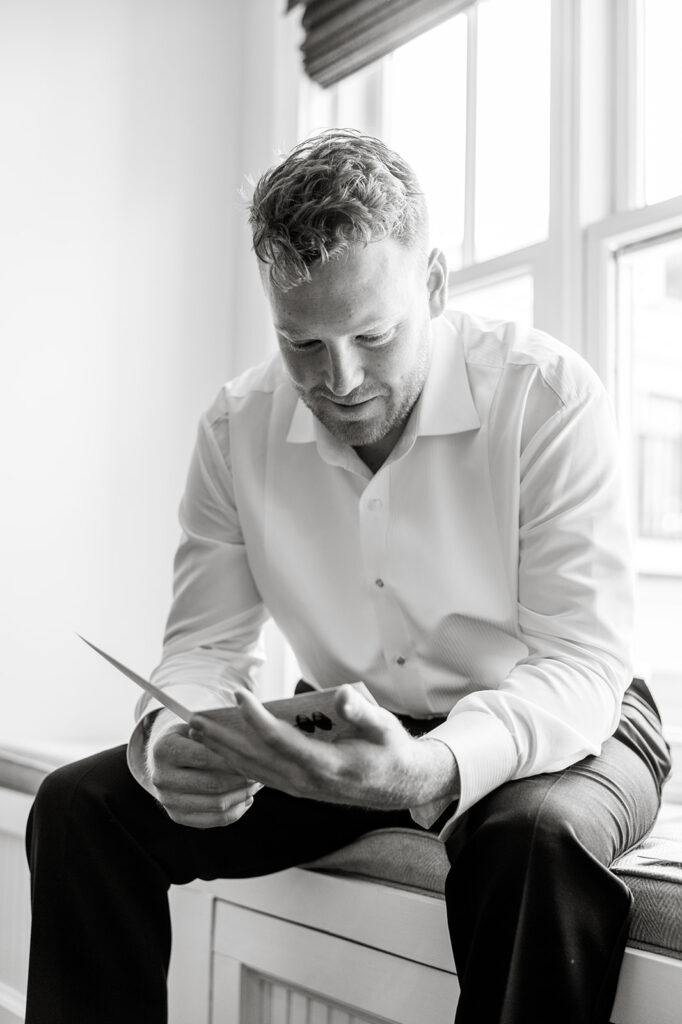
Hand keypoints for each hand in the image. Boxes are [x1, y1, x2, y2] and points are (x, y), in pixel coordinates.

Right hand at [147, 718, 262, 828]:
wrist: (164, 758)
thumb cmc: (189, 736)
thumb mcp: (196, 725)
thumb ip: (216, 732)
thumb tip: (252, 740)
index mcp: (164, 750)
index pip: (204, 757)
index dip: (232, 759)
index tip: (254, 756)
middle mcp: (161, 778)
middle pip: (212, 784)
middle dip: (242, 779)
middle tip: (261, 771)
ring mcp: (167, 801)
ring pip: (216, 805)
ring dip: (243, 795)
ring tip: (257, 784)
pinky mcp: (177, 816)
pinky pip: (215, 820)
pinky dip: (236, 810)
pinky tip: (247, 797)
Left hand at [189, 685, 458, 810]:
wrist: (398, 784)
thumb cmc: (390, 749)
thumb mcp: (384, 725)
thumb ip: (361, 711)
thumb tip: (342, 697)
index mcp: (326, 763)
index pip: (281, 741)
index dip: (256, 718)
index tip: (239, 694)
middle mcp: (306, 780)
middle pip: (255, 758)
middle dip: (222, 738)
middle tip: (194, 719)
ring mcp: (299, 787)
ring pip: (252, 769)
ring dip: (222, 751)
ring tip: (197, 732)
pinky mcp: (296, 787)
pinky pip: (259, 775)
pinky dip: (235, 762)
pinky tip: (220, 750)